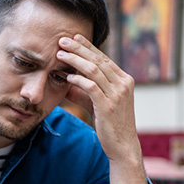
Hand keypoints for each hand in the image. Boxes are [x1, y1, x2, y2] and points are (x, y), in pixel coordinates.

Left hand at [57, 34, 148, 183]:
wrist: (122, 146)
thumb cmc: (110, 125)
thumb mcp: (96, 104)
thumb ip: (83, 92)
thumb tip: (66, 81)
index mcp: (123, 80)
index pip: (103, 58)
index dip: (88, 46)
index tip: (73, 37)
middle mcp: (123, 84)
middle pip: (98, 60)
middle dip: (79, 48)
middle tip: (62, 40)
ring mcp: (117, 94)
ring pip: (94, 70)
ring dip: (75, 60)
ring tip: (60, 54)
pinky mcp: (108, 106)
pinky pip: (91, 87)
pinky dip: (78, 80)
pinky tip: (67, 77)